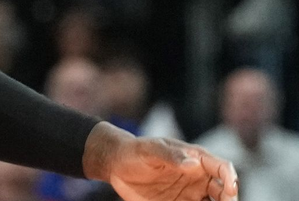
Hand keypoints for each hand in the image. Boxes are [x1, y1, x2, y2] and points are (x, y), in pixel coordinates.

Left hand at [85, 124, 237, 200]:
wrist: (116, 165)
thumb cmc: (134, 151)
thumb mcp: (149, 149)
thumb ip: (170, 155)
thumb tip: (193, 163)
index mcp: (195, 159)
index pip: (222, 168)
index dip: (230, 179)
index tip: (229, 191)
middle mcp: (198, 178)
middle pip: (223, 191)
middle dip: (228, 200)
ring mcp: (190, 195)